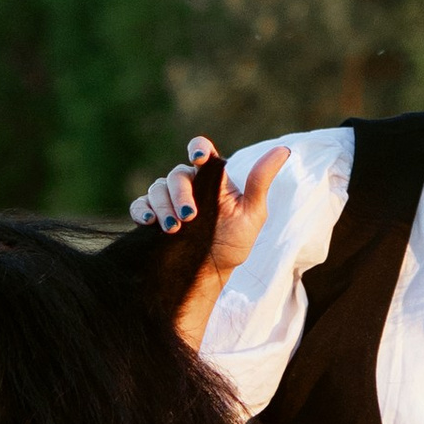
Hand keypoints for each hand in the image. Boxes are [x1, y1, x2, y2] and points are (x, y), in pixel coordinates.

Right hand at [132, 138, 286, 333]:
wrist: (210, 276)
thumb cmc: (233, 243)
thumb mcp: (251, 213)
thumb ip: (260, 181)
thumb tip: (283, 149)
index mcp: (212, 179)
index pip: (203, 152)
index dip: (198, 148)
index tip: (199, 158)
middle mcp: (189, 186)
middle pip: (177, 174)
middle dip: (181, 192)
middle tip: (189, 216)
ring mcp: (168, 202)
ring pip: (157, 188)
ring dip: (163, 204)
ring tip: (172, 227)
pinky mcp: (152, 219)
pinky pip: (140, 205)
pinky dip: (142, 209)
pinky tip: (149, 221)